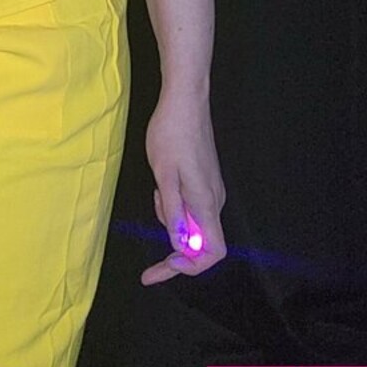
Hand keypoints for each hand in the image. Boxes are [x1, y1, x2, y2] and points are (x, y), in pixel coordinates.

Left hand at [141, 87, 226, 283]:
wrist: (185, 100)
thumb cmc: (171, 133)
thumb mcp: (164, 175)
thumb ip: (173, 212)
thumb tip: (180, 246)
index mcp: (206, 202)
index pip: (213, 252)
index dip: (191, 267)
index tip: (165, 265)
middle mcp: (214, 200)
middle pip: (200, 241)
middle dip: (173, 243)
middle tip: (151, 239)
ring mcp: (211, 189)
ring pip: (191, 221)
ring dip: (170, 217)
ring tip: (157, 188)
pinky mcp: (204, 179)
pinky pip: (190, 205)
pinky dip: (173, 203)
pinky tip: (162, 183)